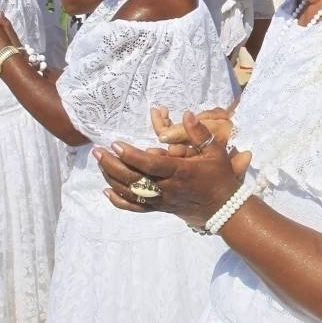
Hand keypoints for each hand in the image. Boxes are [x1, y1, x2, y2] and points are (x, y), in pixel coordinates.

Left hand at [96, 112, 251, 227]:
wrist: (223, 207)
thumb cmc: (219, 175)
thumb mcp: (215, 151)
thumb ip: (199, 133)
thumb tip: (187, 114)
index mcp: (181, 172)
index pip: (151, 165)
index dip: (132, 156)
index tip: (116, 145)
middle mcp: (167, 188)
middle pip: (134, 179)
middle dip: (113, 165)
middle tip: (98, 151)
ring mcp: (161, 201)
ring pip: (131, 193)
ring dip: (112, 178)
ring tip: (100, 162)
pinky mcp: (159, 208)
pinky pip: (135, 208)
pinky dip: (119, 200)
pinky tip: (106, 190)